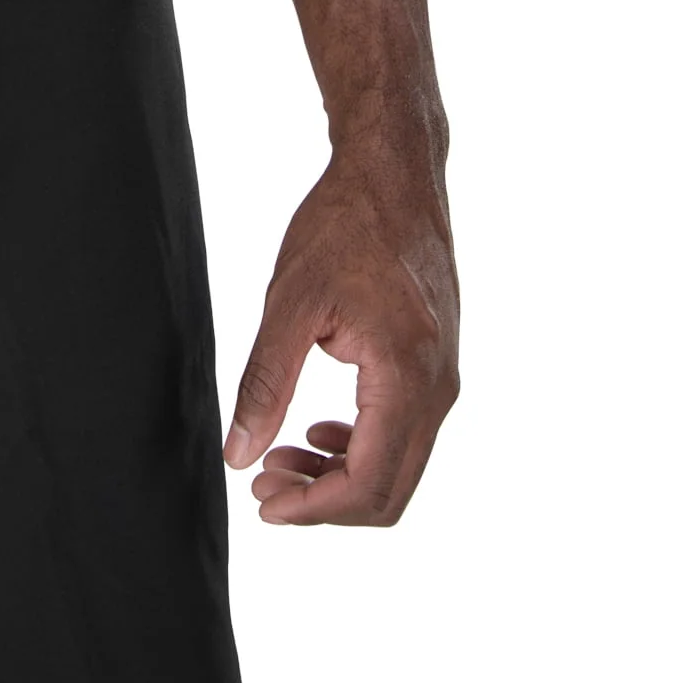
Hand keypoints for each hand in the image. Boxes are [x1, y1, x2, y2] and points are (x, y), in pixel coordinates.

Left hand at [223, 151, 457, 524]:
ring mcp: (443, 378)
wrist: (395, 173)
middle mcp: (438, 389)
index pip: (369, 483)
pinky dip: (360, 446)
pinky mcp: (436, 365)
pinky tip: (318, 430)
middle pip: (389, 489)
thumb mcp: (290, 302)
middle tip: (262, 484)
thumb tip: (239, 454)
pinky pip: (404, 432)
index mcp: (407, 377)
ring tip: (279, 459)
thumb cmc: (344, 224)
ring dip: (339, 476)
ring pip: (398, 464)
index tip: (262, 503)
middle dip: (323, 501)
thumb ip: (265, 382)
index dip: (313, 509)